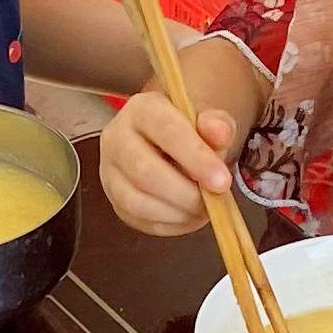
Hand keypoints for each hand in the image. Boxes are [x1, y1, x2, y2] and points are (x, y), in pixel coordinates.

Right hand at [98, 89, 241, 235]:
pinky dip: (170, 223)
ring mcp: (110, 172)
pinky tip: (188, 215)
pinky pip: (139, 220)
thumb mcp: (208, 123)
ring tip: (203, 209)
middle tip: (214, 200)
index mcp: (142, 109)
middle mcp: (117, 138)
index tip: (222, 181)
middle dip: (185, 193)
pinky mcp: (114, 200)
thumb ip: (217, 125)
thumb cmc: (188, 133)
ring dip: (177, 212)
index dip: (196, 158)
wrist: (167, 145)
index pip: (166, 131)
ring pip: (138, 201)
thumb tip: (220, 132)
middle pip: (145, 172)